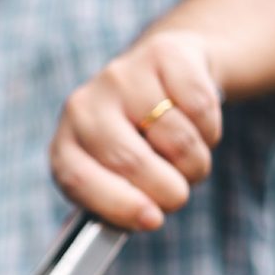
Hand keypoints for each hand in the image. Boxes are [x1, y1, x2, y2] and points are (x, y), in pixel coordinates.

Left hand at [49, 31, 222, 230]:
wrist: (163, 75)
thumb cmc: (137, 141)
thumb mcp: (114, 177)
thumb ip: (119, 201)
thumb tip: (146, 218)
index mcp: (64, 147)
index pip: (79, 180)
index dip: (119, 205)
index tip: (152, 220)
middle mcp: (81, 108)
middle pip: (129, 161)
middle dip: (167, 190)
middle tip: (179, 196)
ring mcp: (118, 76)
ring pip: (174, 138)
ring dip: (194, 162)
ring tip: (187, 159)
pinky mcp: (160, 55)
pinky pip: (200, 108)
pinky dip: (210, 129)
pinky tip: (196, 124)